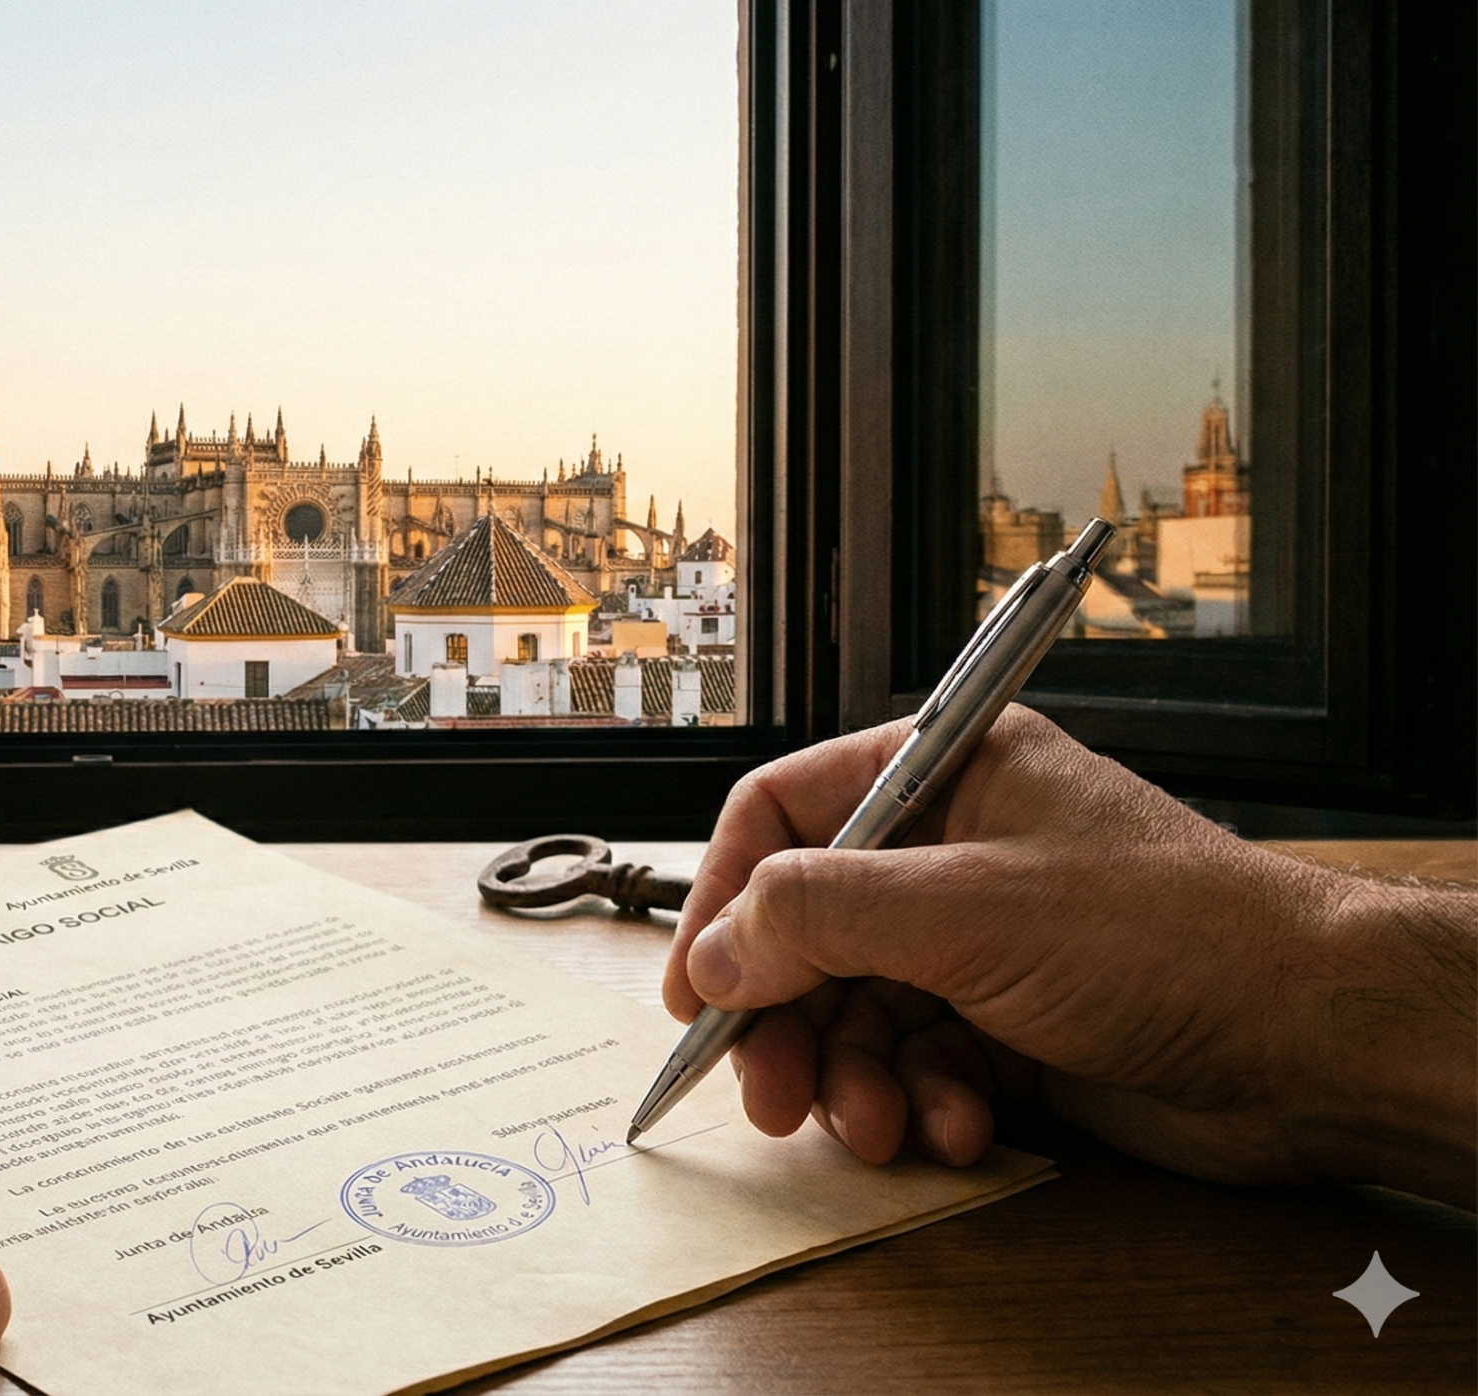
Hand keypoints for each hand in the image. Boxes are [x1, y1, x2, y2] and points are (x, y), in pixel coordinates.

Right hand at [663, 705, 1476, 1207]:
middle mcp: (953, 852)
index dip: (725, 901)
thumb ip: (821, 917)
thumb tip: (719, 949)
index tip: (695, 991)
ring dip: (855, 1080)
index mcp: (944, 774)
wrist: (1310, 1044)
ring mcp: (981, 944)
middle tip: (770, 1094)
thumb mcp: (965, 908)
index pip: (783, 815)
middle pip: (808, 933)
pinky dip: (926, 1107)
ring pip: (857, 1013)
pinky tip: (963, 1130)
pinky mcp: (1011, 1029)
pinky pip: (919, 1066)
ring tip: (880, 1126)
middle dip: (788, 1022)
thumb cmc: (1168, 935)